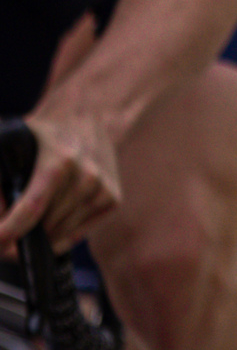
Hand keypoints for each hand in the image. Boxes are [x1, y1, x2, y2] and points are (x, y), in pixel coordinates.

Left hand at [0, 17, 124, 253]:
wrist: (85, 115)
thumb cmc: (43, 134)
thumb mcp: (14, 143)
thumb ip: (0, 180)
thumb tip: (0, 215)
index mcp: (60, 160)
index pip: (31, 208)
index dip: (8, 231)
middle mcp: (87, 175)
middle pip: (43, 226)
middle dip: (19, 235)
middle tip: (6, 231)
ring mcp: (102, 189)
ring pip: (59, 234)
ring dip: (40, 234)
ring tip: (29, 220)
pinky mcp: (112, 199)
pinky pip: (77, 235)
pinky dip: (59, 235)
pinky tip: (51, 220)